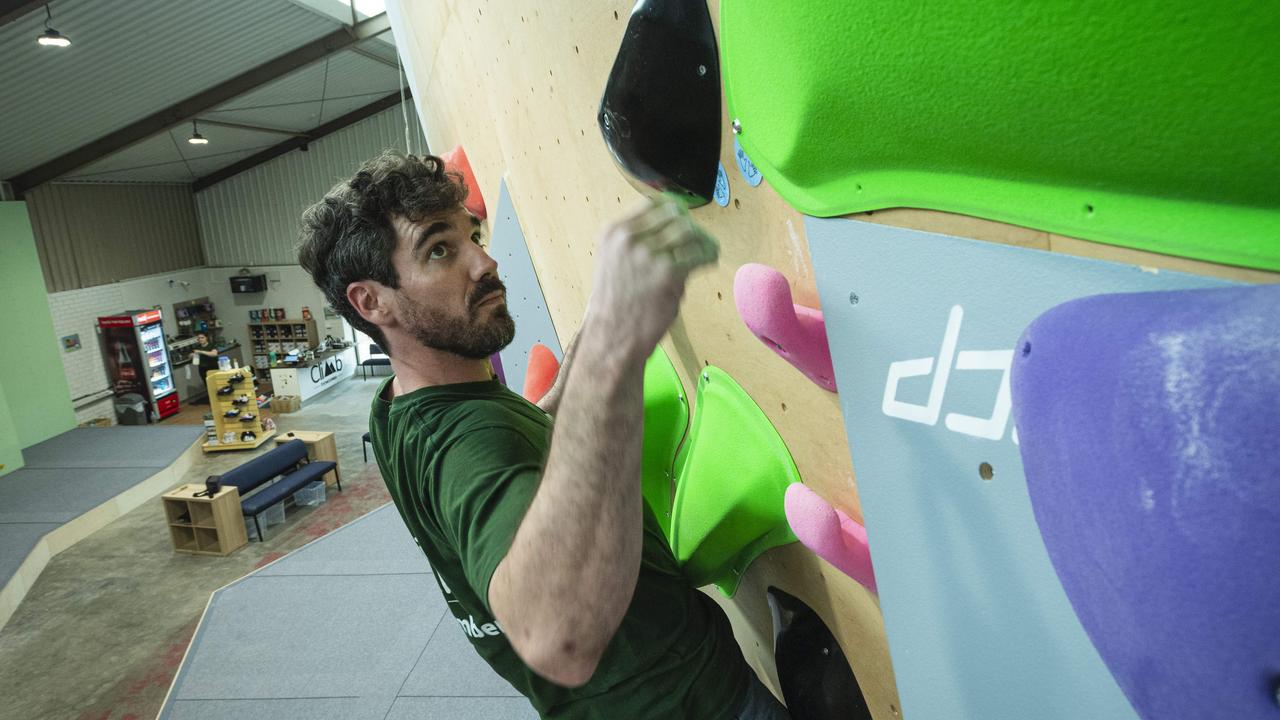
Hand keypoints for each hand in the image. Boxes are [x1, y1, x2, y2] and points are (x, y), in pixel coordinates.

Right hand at [584, 195, 718, 364]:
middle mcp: (628, 237)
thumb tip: (677, 227)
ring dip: (702, 240)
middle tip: (698, 240)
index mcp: (613, 232)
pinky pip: (699, 253)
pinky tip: (710, 261)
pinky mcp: (668, 271)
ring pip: (689, 231)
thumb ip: (639, 242)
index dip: (674, 212)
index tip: (684, 221)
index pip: (652, 203)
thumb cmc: (617, 304)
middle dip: (690, 226)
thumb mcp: (615, 261)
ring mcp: (648, 253)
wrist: (612, 336)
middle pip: (674, 214)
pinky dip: (709, 255)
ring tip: (707, 251)